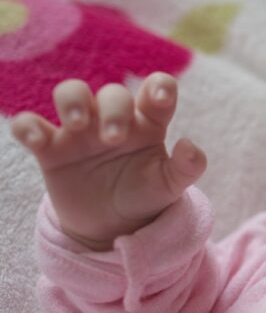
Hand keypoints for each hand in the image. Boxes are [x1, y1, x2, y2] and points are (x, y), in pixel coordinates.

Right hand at [8, 74, 206, 250]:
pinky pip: (30, 125)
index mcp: (148, 124)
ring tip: (78, 126)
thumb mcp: (169, 187)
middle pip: (112, 93)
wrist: (112, 226)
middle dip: (113, 109)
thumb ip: (185, 169)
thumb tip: (190, 147)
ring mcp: (81, 131)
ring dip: (72, 101)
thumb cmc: (144, 196)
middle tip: (113, 139)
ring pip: (71, 92)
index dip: (159, 86)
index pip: (156, 90)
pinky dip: (28, 126)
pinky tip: (37, 140)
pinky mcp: (51, 149)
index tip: (159, 99)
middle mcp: (114, 120)